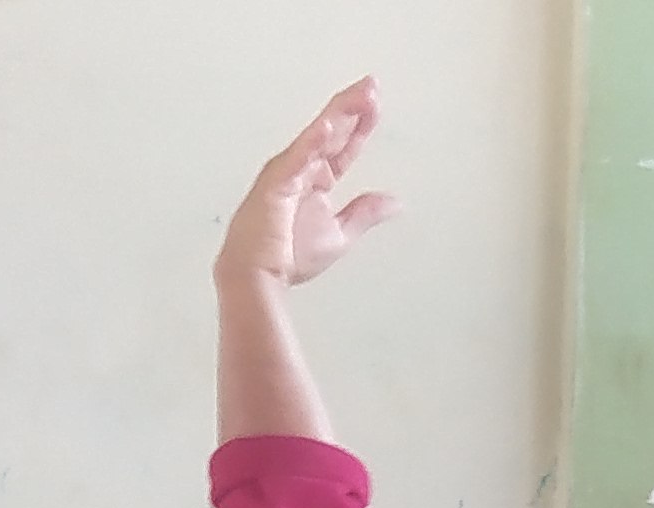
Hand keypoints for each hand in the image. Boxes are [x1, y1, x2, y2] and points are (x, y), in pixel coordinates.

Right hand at [220, 78, 400, 289]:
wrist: (258, 276)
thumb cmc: (286, 255)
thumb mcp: (340, 233)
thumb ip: (365, 213)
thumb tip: (395, 202)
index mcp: (316, 179)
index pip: (344, 146)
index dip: (361, 125)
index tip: (376, 104)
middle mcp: (301, 169)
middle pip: (331, 131)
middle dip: (353, 107)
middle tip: (372, 85)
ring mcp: (287, 173)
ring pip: (316, 135)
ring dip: (339, 114)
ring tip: (360, 95)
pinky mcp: (275, 184)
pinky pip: (297, 158)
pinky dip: (312, 141)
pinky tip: (329, 125)